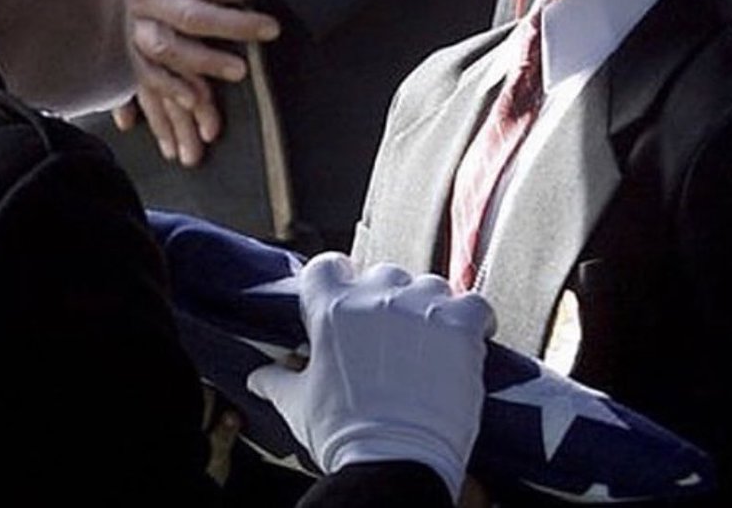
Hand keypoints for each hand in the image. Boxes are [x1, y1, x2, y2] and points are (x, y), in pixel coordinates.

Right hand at [115, 0, 280, 163]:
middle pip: (192, 16)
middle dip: (236, 25)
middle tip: (271, 29)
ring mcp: (123, 21)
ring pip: (168, 48)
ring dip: (204, 62)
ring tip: (239, 70)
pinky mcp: (115, 40)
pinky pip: (140, 70)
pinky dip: (166, 86)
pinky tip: (193, 98)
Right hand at [247, 254, 494, 500]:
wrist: (393, 464)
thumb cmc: (343, 434)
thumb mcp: (299, 405)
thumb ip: (278, 381)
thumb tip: (257, 376)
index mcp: (331, 309)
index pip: (327, 266)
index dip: (336, 280)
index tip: (345, 297)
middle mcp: (376, 297)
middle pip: (383, 274)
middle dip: (386, 298)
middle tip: (390, 335)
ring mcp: (420, 308)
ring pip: (429, 286)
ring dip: (429, 307)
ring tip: (430, 341)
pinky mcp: (460, 326)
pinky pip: (474, 303)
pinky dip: (474, 318)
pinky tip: (469, 338)